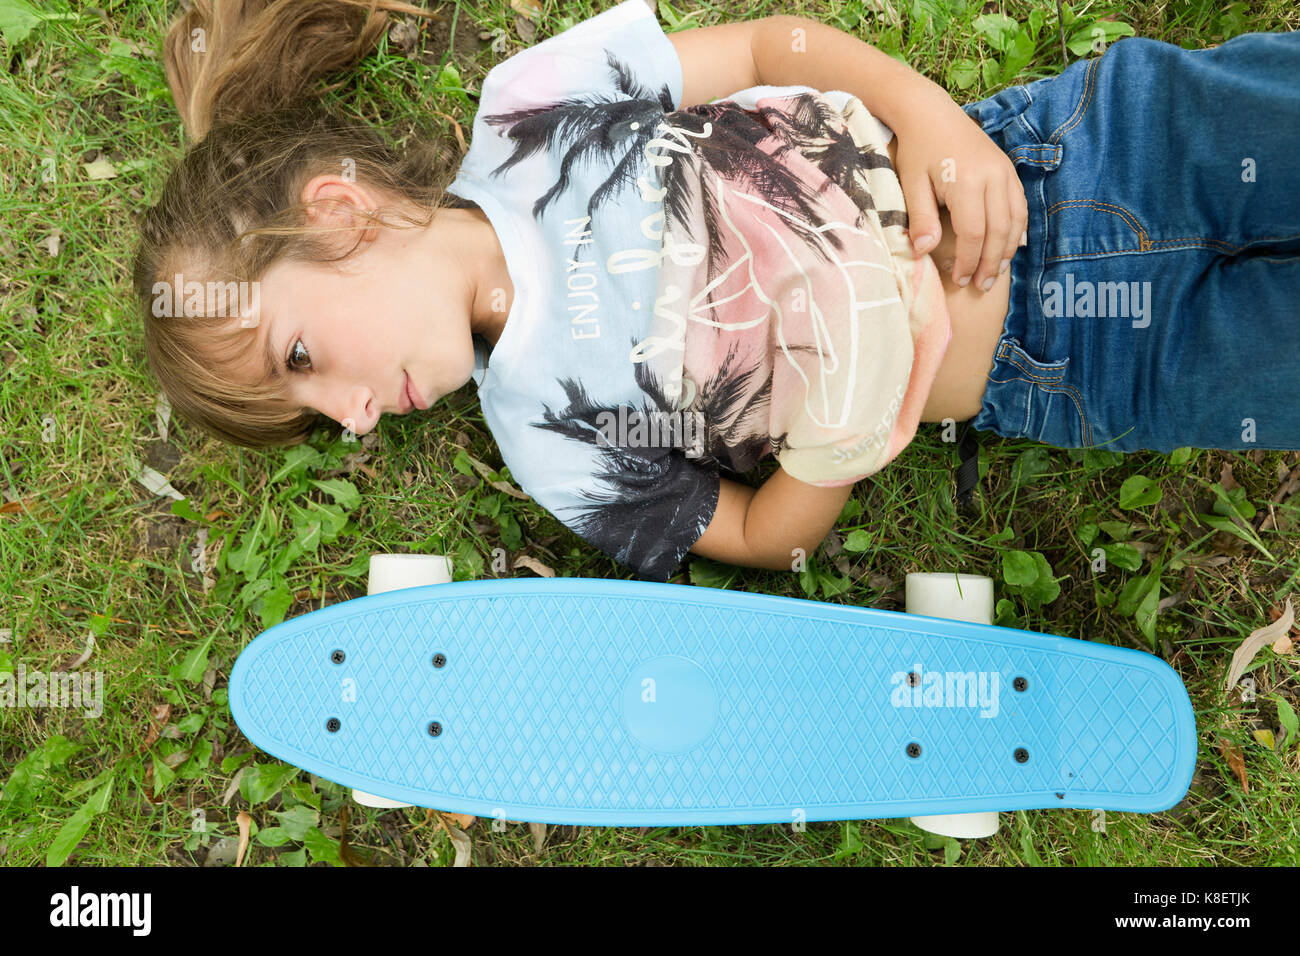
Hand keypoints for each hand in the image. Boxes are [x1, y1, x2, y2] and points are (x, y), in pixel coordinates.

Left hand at [893, 102, 1028, 291]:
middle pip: (999, 231)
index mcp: (968, 182)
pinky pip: (1020, 205)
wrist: (931, 113)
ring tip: (996, 273)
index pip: (974, 233)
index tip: (959, 279)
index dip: (969, 260)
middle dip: (991, 263)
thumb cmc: (917, 150)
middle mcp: (993, 177)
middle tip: (981, 286)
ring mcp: (1005, 171)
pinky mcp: (1009, 169)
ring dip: (1007, 250)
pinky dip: (1018, 229)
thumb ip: (921, 218)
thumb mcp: (912, 184)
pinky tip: (1012, 247)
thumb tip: (923, 251)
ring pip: (1015, 220)